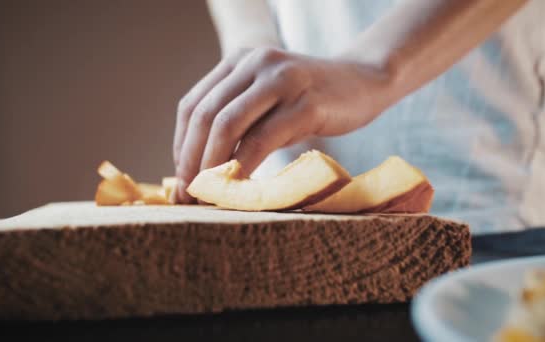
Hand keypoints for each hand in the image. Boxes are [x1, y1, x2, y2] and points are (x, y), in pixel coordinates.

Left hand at [173, 47, 392, 202]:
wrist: (364, 82)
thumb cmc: (309, 101)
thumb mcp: (267, 103)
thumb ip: (237, 122)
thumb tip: (200, 168)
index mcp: (239, 61)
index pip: (192, 105)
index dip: (180, 145)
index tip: (182, 177)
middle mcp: (255, 62)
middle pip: (205, 115)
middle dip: (190, 160)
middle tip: (187, 193)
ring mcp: (281, 79)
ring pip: (227, 124)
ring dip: (210, 165)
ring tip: (207, 194)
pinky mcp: (306, 103)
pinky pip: (262, 139)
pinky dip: (243, 166)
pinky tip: (239, 186)